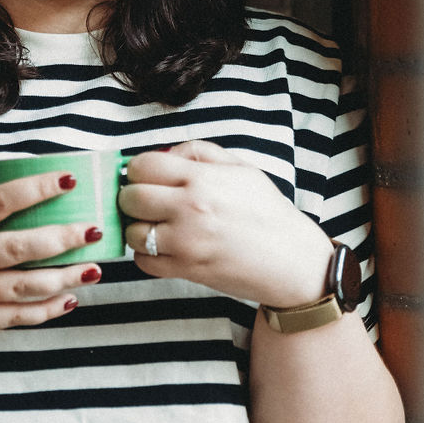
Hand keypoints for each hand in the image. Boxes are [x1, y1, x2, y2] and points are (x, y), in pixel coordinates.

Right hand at [0, 133, 103, 345]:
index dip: (36, 188)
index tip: (69, 178)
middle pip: (18, 247)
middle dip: (61, 239)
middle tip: (94, 228)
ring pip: (23, 287)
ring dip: (63, 279)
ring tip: (95, 268)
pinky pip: (15, 317)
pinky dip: (45, 311)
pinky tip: (71, 298)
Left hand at [118, 140, 332, 305]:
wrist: (293, 262)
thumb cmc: (269, 213)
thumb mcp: (241, 168)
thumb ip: (198, 152)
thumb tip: (163, 154)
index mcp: (202, 178)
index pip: (143, 165)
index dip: (138, 169)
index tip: (145, 176)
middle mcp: (190, 208)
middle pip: (130, 197)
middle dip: (132, 197)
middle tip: (145, 201)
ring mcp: (186, 242)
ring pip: (132, 232)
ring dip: (138, 228)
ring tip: (156, 225)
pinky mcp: (186, 270)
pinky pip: (143, 262)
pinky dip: (147, 255)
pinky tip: (164, 247)